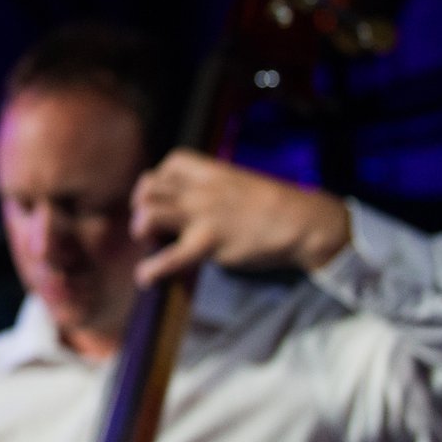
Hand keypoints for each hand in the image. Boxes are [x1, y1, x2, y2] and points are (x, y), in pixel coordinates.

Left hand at [130, 150, 351, 286]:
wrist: (301, 222)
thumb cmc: (274, 206)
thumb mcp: (242, 184)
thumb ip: (216, 188)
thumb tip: (195, 200)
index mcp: (212, 172)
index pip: (171, 163)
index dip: (161, 178)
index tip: (163, 195)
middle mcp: (201, 190)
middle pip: (150, 188)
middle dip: (142, 205)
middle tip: (152, 223)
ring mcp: (202, 215)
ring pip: (149, 214)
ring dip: (140, 228)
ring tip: (147, 242)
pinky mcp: (209, 243)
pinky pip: (170, 257)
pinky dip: (151, 269)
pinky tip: (144, 278)